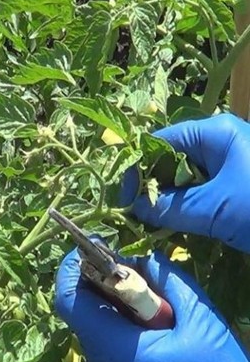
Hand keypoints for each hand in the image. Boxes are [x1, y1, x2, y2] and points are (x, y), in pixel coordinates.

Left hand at [54, 247, 249, 361]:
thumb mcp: (200, 323)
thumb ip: (170, 282)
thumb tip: (144, 257)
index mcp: (113, 346)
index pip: (68, 299)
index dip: (72, 266)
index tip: (92, 244)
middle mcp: (99, 360)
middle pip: (82, 308)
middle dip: (99, 279)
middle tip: (128, 265)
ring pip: (96, 323)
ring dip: (114, 300)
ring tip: (149, 292)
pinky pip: (110, 339)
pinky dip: (123, 320)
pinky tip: (152, 318)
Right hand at [120, 113, 249, 252]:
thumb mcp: (216, 207)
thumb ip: (170, 207)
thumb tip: (133, 209)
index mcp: (215, 133)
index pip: (159, 143)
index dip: (137, 170)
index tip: (123, 199)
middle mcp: (221, 144)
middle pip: (170, 161)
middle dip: (152, 188)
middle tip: (135, 216)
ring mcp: (231, 167)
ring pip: (185, 181)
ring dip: (168, 203)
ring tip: (152, 225)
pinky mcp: (238, 189)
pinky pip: (202, 196)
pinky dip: (187, 212)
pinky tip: (176, 228)